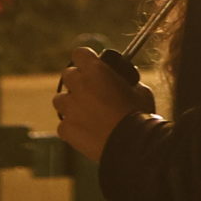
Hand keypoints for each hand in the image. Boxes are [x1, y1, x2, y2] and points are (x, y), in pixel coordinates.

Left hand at [55, 47, 155, 163]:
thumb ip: (127, 82)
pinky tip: (86, 133)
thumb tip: (126, 84)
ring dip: (71, 104)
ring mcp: (70, 108)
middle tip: (91, 93)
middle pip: (68, 75)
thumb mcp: (140, 91)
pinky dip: (72, 128)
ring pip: (60, 99)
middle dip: (78, 82)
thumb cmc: (140, 117)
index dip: (86, 60)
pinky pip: (63, 125)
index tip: (92, 66)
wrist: (132, 146)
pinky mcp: (66, 129)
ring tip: (87, 114)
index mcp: (96, 70)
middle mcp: (78, 85)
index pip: (79, 53)